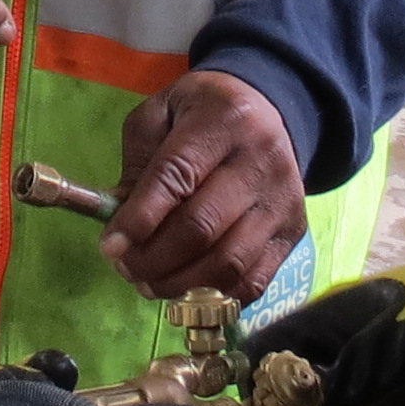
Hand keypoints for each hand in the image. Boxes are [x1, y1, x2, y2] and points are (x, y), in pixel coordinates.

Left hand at [104, 71, 306, 302]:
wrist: (268, 110)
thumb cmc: (202, 113)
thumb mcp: (160, 114)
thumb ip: (138, 165)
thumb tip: (122, 226)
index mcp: (223, 119)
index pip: (176, 176)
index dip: (139, 218)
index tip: (109, 247)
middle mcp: (262, 160)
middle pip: (202, 226)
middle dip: (154, 258)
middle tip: (125, 268)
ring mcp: (282, 200)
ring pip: (228, 261)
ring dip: (180, 284)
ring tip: (149, 284)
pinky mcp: (294, 231)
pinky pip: (254, 280)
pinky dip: (215, 295)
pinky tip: (186, 289)